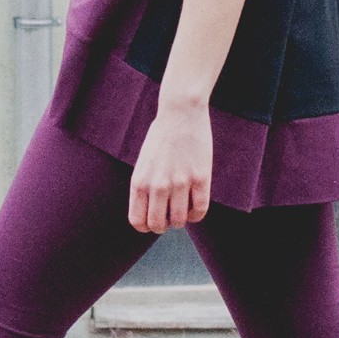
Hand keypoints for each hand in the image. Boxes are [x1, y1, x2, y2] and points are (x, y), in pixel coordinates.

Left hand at [129, 96, 212, 231]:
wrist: (180, 111)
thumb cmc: (161, 137)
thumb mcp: (144, 163)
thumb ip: (144, 187)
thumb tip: (150, 212)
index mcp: (139, 181)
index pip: (137, 221)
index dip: (146, 226)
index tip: (154, 218)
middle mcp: (157, 185)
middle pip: (158, 225)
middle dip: (164, 225)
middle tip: (169, 216)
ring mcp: (180, 182)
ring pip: (180, 221)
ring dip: (181, 220)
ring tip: (183, 208)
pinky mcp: (200, 177)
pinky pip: (200, 210)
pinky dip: (197, 214)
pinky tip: (195, 205)